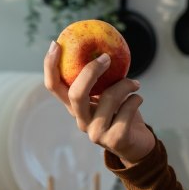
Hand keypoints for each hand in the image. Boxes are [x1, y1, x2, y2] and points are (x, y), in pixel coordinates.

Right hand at [43, 42, 154, 166]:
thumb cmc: (122, 113)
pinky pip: (126, 111)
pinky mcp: (115, 140)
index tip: (56, 44)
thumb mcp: (107, 94)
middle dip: (90, 72)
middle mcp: (81, 121)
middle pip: (76, 94)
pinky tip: (138, 99)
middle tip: (106, 58)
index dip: (50, 66)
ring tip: (135, 84)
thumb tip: (101, 47)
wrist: (138, 145)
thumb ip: (101, 79)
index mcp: (75, 107)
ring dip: (125, 85)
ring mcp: (96, 133)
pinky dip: (135, 100)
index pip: (53, 87)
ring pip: (108, 99)